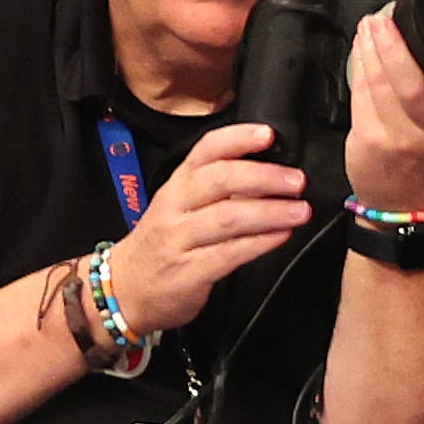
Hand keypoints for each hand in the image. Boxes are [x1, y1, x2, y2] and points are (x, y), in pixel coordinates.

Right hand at [106, 120, 309, 333]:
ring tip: (300, 210)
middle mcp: (174, 208)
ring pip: (228, 217)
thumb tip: (267, 174)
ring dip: (270, 211)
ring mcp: (179, 240)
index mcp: (175, 187)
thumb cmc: (160, 245)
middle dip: (264, 177)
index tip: (268, 134)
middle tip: (296, 180)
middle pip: (219, 181)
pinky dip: (260, 243)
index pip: (204, 152)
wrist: (124, 289)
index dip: (237, 139)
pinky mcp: (188, 272)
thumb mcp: (177, 207)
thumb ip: (214, 191)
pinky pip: (230, 254)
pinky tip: (281, 236)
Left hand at [342, 8, 423, 217]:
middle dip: (394, 47)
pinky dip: (359, 66)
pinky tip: (360, 49)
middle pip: (415, 85)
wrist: (414, 205)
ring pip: (381, 84)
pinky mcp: (373, 141)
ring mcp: (405, 139)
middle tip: (383, 19)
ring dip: (371, 49)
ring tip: (371, 27)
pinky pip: (361, 93)